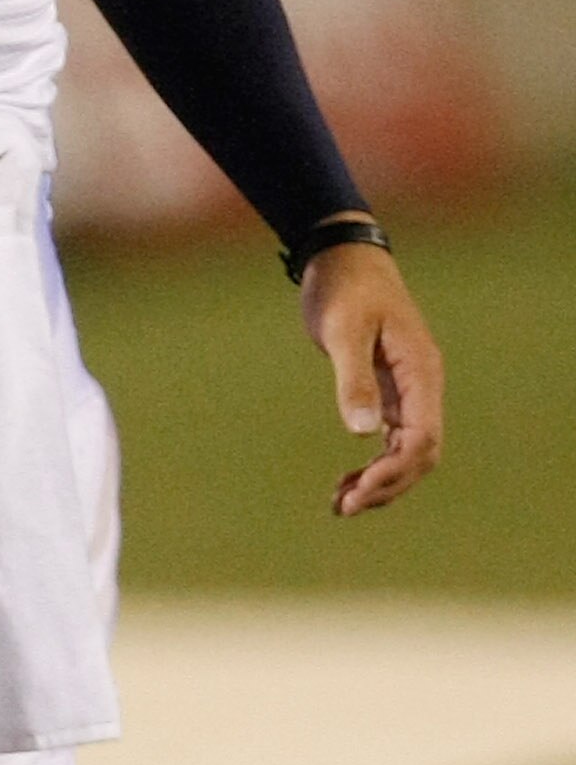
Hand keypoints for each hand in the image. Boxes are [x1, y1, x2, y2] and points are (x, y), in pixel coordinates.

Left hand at [300, 240, 443, 515]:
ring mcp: (407, 389)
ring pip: (406, 450)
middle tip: (345, 507)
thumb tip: (363, 432)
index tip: (360, 492)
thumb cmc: (344, 288)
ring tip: (342, 503)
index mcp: (420, 373)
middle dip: (387, 484)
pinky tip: (347, 480)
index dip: (395, 471)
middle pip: (419, 454)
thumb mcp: (344, 330)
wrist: (342, 258)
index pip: (422, 439)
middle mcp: (422, 386)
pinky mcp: (388, 388)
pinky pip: (391, 437)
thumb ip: (354, 379)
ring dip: (381, 479)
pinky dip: (373, 461)